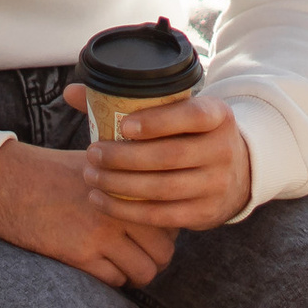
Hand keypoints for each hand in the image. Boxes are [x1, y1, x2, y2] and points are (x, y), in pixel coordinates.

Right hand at [0, 139, 176, 286]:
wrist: (6, 180)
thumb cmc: (49, 171)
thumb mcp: (95, 162)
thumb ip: (126, 180)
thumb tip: (155, 202)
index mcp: (127, 182)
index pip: (170, 217)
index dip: (164, 231)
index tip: (150, 234)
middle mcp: (120, 207)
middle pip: (164, 251)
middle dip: (155, 260)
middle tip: (139, 257)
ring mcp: (101, 231)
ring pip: (144, 271)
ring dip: (135, 274)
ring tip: (122, 267)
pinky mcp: (80, 253)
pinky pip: (115, 280)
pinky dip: (112, 279)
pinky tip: (99, 267)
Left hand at [70, 88, 252, 234]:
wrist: (235, 173)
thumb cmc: (189, 134)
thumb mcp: (177, 112)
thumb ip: (127, 101)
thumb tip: (72, 92)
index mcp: (217, 116)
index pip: (193, 116)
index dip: (158, 122)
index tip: (124, 126)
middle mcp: (222, 149)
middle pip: (169, 156)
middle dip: (124, 157)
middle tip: (92, 153)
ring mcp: (217, 184)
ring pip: (162, 188)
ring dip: (120, 184)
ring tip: (91, 175)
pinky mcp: (205, 214)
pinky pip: (161, 215)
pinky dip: (127, 210)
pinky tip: (101, 200)